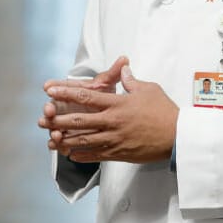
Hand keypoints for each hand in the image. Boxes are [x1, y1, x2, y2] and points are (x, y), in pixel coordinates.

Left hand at [40, 64, 178, 163]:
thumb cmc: (165, 111)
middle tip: (44, 120)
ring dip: (66, 140)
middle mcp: (112, 121)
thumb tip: (123, 68)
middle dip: (59, 120)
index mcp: (117, 104)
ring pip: (84, 140)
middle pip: (80, 121)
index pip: (86, 96)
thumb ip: (131, 80)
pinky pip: (96, 155)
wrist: (178, 137)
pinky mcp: (120, 153)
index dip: (66, 93)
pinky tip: (71, 155)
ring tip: (51, 139)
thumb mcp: (148, 89)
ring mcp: (115, 139)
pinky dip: (82, 155)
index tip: (51, 90)